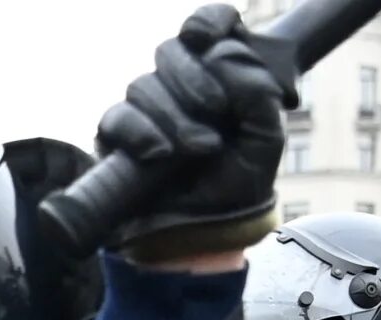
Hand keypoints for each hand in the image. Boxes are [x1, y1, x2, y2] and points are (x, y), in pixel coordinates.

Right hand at [95, 4, 296, 259]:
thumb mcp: (266, 138)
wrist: (202, 235)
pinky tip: (161, 155)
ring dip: (174, 117)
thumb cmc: (236, 186)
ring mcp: (144, 111)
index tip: (210, 38)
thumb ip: (259, 92)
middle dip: (195, 80)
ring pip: (144, 85)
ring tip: (199, 151)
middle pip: (171, 50)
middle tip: (219, 113)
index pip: (208, 26)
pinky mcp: (114, 139)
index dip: (208, 23)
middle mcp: (178, 85)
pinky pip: (116, 118)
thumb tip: (224, 53)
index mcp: (218, 74)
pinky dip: (140, 133)